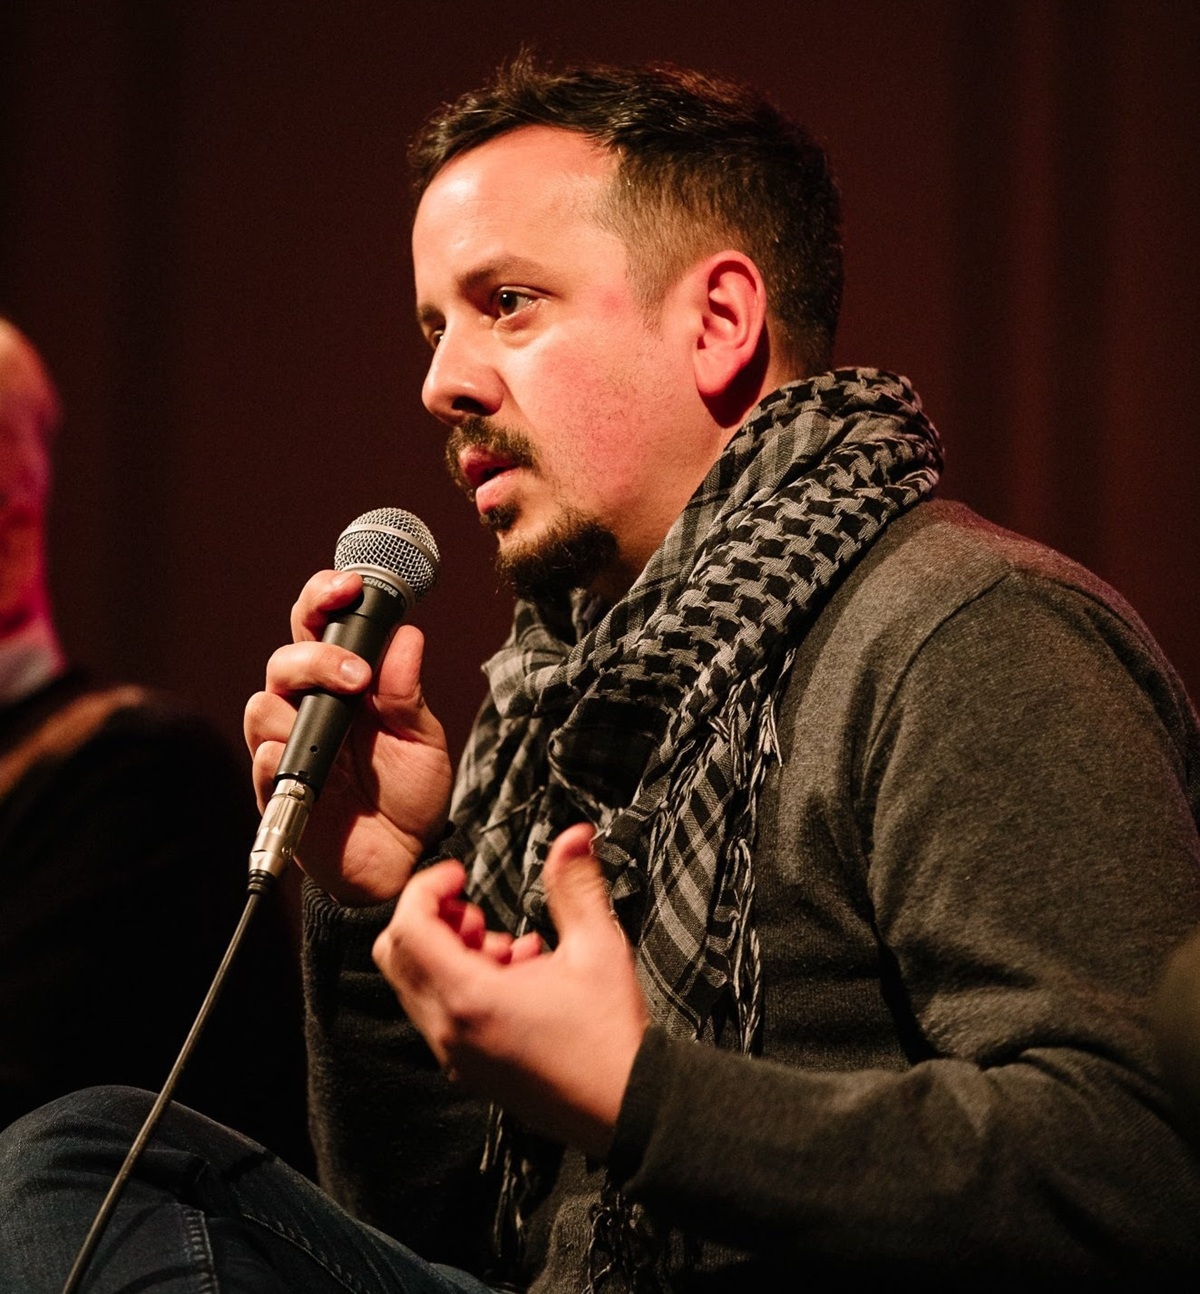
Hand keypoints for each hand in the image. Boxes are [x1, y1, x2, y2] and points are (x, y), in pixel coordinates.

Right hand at [244, 569, 453, 903]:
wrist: (403, 858)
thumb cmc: (410, 793)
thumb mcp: (422, 739)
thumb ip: (408, 693)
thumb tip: (408, 637)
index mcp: (344, 683)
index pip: (317, 624)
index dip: (324, 596)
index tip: (352, 586)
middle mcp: (309, 708)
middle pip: (285, 659)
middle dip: (319, 656)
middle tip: (360, 675)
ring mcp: (290, 747)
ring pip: (264, 703)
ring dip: (298, 698)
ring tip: (342, 712)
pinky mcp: (278, 790)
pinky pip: (263, 762)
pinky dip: (276, 752)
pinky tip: (296, 751)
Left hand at [372, 823, 649, 1157]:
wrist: (627, 1109)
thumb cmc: (609, 1034)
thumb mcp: (597, 947)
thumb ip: (576, 886)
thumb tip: (574, 835)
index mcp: (469, 997)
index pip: (407, 927)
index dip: (427, 888)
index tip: (460, 874)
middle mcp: (448, 1031)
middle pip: (396, 956)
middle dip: (432, 921)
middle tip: (477, 912)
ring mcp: (455, 1056)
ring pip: (416, 986)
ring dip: (449, 954)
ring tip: (508, 947)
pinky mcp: (469, 1071)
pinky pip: (439, 1015)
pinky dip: (460, 985)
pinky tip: (519, 976)